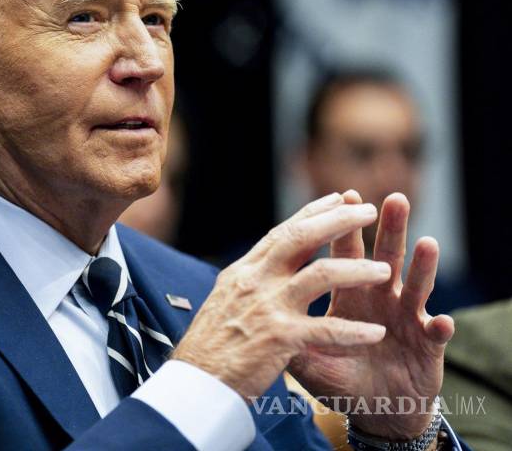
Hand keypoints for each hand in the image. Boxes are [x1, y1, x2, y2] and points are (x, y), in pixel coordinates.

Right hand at [172, 193, 391, 398]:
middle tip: (369, 211)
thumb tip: (266, 263)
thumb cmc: (212, 346)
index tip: (338, 199)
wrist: (195, 381)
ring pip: (320, 275)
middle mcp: (255, 281)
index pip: (283, 232)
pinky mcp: (279, 338)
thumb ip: (250, 281)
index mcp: (244, 272)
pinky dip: (352, 332)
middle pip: (301, 238)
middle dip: (339, 222)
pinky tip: (376, 333)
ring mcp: (267, 307)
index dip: (313, 213)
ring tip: (385, 270)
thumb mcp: (226, 300)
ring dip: (357, 270)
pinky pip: (325, 330)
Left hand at [288, 191, 453, 439]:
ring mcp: (406, 318)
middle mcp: (381, 296)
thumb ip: (286, 333)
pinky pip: (435, 335)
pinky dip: (440, 328)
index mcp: (349, 292)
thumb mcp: (306, 355)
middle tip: (394, 199)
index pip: (343, 252)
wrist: (373, 407)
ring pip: (416, 286)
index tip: (342, 194)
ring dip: (422, 266)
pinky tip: (442, 321)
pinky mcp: (427, 346)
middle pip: (386, 255)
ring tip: (427, 243)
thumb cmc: (340, 373)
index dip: (342, 228)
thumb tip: (253, 315)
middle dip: (390, 228)